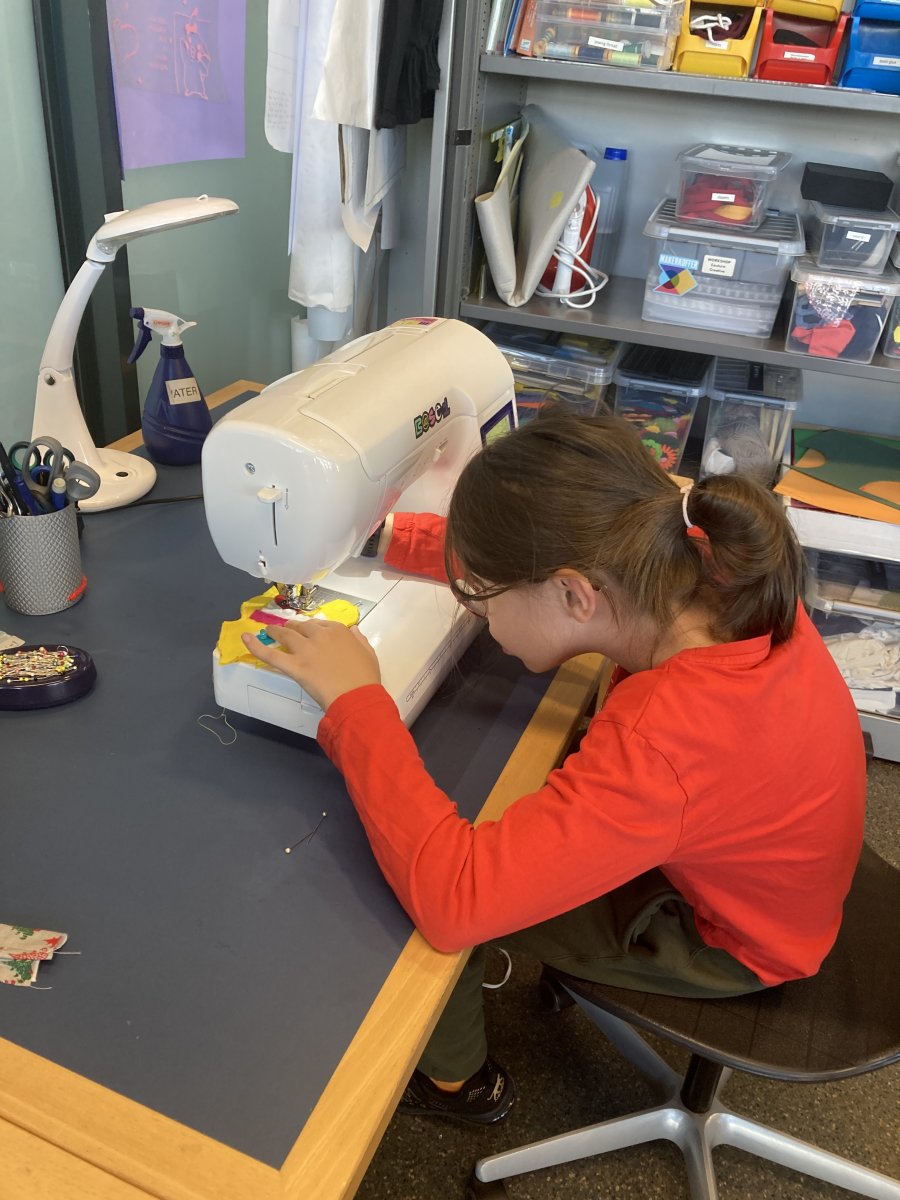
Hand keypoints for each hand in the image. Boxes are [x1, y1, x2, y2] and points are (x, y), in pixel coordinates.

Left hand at [241, 619, 380, 711]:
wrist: (357, 697)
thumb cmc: (365, 679)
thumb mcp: (369, 654)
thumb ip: (360, 640)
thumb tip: (354, 630)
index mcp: (339, 631)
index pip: (320, 624)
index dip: (312, 629)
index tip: (310, 633)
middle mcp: (320, 635)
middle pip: (301, 627)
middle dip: (293, 628)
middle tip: (287, 631)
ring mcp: (305, 649)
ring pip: (286, 635)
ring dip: (276, 631)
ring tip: (268, 631)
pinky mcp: (294, 666)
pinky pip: (271, 654)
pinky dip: (256, 646)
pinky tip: (245, 639)